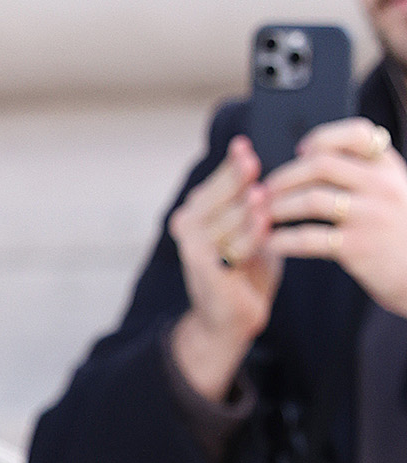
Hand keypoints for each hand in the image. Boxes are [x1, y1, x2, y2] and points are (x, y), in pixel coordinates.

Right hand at [168, 136, 278, 403]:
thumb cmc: (245, 269)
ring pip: (225, 221)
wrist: (232, 318)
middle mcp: (188, 225)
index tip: (245, 144)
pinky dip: (249, 234)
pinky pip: (231, 247)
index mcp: (198, 210)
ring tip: (263, 194)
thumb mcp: (251, 228)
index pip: (217, 180)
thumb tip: (275, 170)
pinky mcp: (204, 270)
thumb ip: (255, 202)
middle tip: (251, 160)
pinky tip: (263, 222)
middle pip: (216, 195)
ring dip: (246, 208)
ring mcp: (194, 249)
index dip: (232, 163)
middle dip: (236, 177)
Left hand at [260, 117, 406, 316]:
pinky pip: (308, 238)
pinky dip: (284, 239)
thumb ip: (367, 175)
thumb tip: (316, 157)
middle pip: (321, 164)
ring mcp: (369, 216)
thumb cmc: (402, 235)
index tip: (301, 150)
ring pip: (311, 199)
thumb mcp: (396, 194)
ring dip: (279, 206)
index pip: (356, 134)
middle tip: (267, 188)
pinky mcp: (357, 247)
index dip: (323, 137)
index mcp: (389, 168)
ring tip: (264, 214)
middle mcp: (381, 186)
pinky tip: (271, 243)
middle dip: (286, 175)